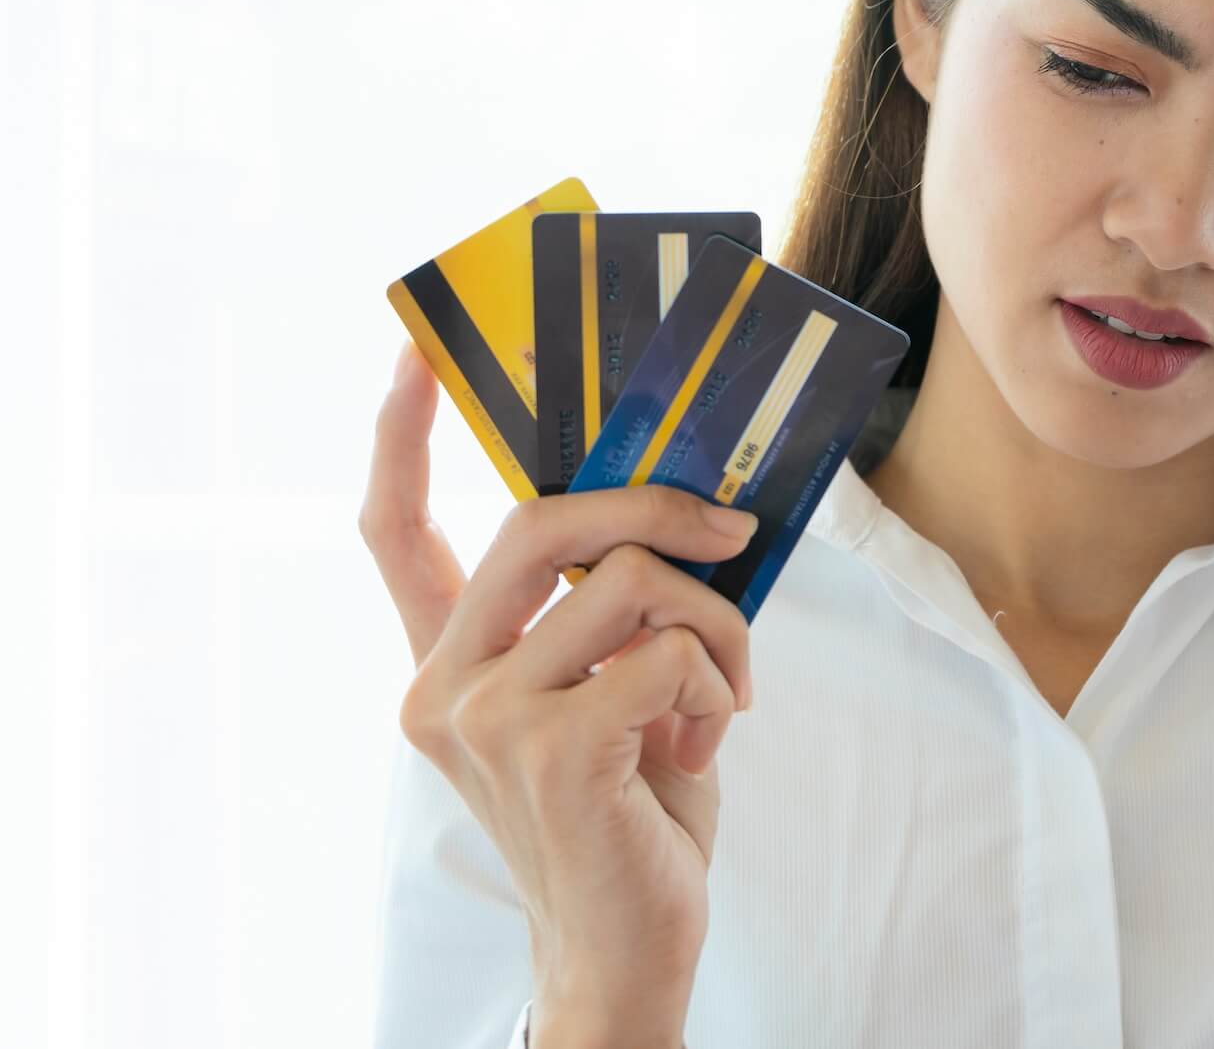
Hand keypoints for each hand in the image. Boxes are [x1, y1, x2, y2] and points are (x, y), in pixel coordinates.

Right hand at [360, 341, 759, 1027]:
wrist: (629, 941)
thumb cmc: (634, 809)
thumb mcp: (616, 691)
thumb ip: (612, 612)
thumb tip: (682, 511)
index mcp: (451, 662)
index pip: (395, 533)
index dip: (400, 438)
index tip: (416, 357)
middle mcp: (446, 684)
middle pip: (543, 520)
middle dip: (655, 505)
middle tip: (732, 531)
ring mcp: (488, 718)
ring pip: (633, 582)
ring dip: (718, 625)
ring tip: (725, 690)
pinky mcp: (551, 751)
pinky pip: (668, 650)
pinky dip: (718, 681)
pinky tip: (706, 739)